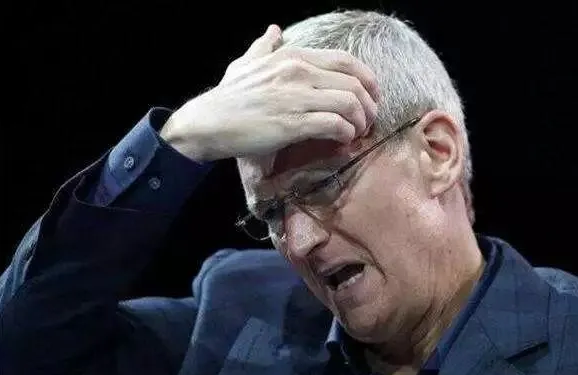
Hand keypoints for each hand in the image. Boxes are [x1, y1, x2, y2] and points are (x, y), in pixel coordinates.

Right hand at [160, 24, 379, 161]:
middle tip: (367, 121)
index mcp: (293, 57)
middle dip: (369, 105)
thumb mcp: (245, 64)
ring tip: (356, 133)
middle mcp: (299, 72)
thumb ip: (263, 47)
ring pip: (350, 104)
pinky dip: (346, 135)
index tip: (371, 97)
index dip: (368, 79)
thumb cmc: (227, 97)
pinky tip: (342, 141)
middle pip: (354, 83)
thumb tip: (274, 30)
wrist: (206, 123)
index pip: (346, 60)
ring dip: (360, 122)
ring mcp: (296, 97)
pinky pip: (335, 125)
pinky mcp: (292, 124)